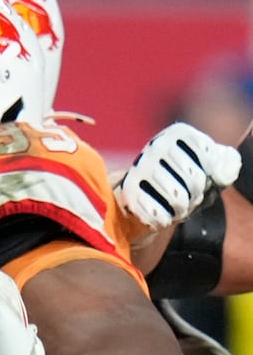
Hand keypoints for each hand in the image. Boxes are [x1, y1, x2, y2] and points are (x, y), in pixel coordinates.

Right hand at [115, 122, 241, 233]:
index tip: (203, 175)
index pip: (208, 157)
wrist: (147, 192)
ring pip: (177, 198)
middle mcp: (157, 146)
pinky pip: (156, 213)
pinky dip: (163, 220)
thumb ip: (227, 165)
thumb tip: (221, 176)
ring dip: (182, 210)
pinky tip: (161, 216)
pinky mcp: (128, 191)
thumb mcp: (212, 165)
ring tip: (178, 207)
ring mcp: (140, 168)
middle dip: (197, 194)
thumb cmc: (186, 177)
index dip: (212, 173)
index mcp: (178, 134)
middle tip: (190, 196)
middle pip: (194, 178)